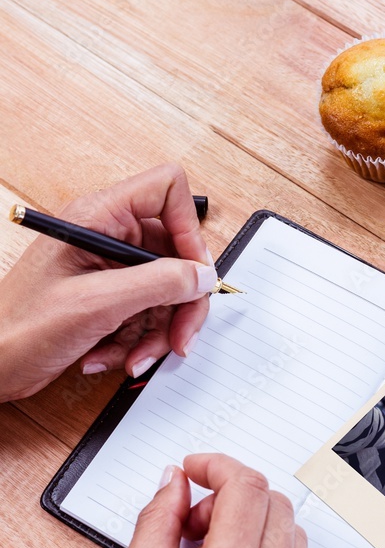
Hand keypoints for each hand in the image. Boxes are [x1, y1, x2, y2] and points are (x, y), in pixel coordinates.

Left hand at [0, 163, 218, 400]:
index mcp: (98, 217)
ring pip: (166, 292)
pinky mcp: (109, 298)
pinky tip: (113, 356)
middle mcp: (107, 237)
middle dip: (181, 302)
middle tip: (180, 338)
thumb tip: (202, 274)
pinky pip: (147, 315)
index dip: (188, 229)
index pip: (166, 192)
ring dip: (158, 331)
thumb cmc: (19, 328)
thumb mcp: (98, 303)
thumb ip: (158, 283)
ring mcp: (109, 269)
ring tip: (135, 356)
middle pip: (175, 254)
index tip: (194, 273)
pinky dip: (139, 341)